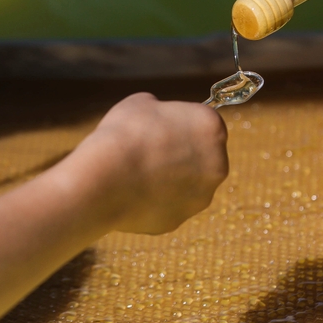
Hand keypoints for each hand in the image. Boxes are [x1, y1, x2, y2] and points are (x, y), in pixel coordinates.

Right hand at [75, 93, 228, 234]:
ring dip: (171, 179)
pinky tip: (133, 192)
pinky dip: (155, 200)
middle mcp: (218, 164)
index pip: (206, 124)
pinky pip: (169, 206)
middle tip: (151, 151)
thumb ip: (161, 110)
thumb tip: (160, 120)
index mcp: (212, 128)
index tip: (163, 128)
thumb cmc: (124, 133)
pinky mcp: (181, 220)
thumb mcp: (142, 103)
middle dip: (183, 154)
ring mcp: (201, 196)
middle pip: (204, 157)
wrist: (104, 179)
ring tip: (138, 173)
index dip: (184, 125)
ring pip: (188, 185)